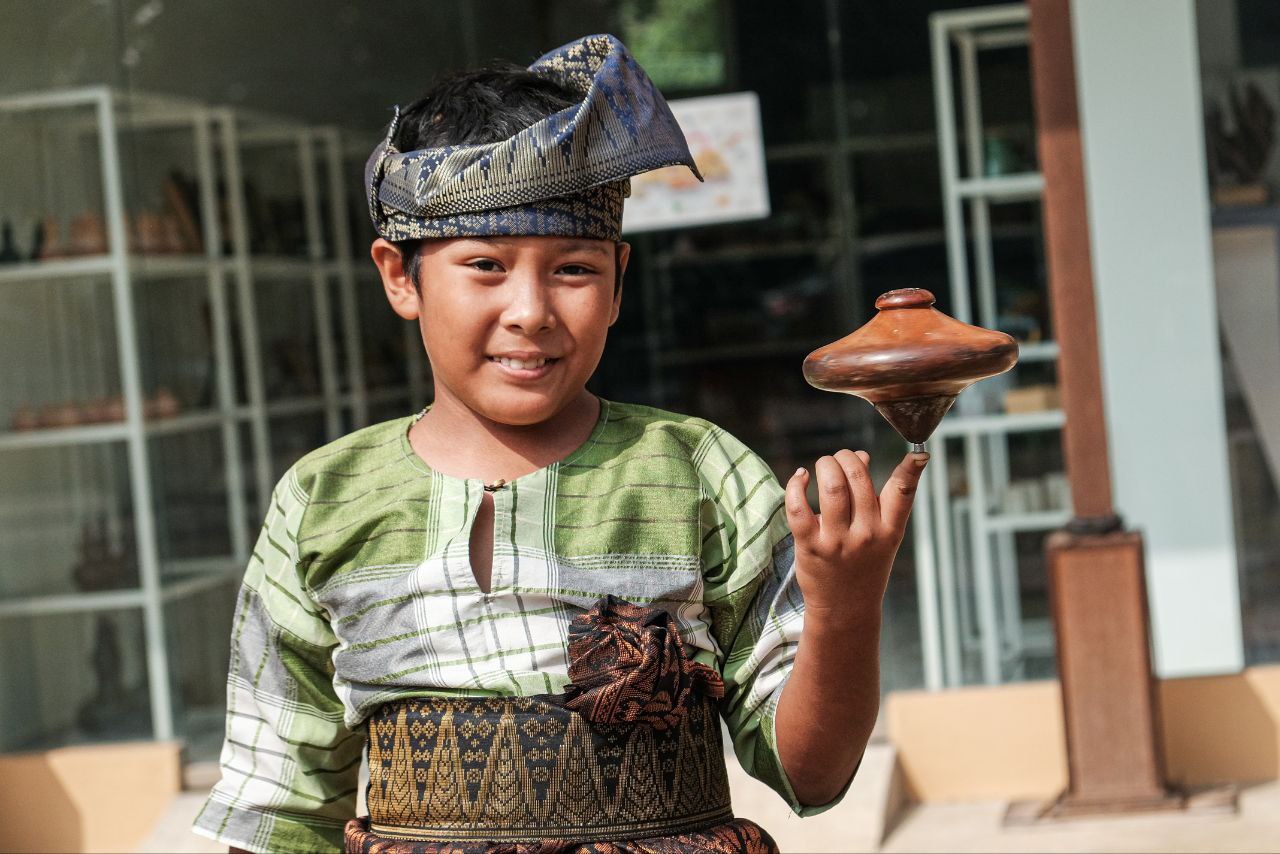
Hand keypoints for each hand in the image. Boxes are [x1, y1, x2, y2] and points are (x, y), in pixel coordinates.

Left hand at [785, 450, 928, 616]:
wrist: (845, 610)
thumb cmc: (864, 565)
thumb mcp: (880, 535)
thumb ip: (875, 497)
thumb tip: (861, 456)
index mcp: (889, 529)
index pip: (903, 494)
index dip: (912, 470)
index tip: (919, 453)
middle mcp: (867, 534)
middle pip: (858, 478)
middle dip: (847, 457)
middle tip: (840, 458)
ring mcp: (838, 541)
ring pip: (832, 487)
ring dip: (825, 465)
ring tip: (823, 466)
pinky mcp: (811, 547)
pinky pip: (799, 507)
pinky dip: (797, 484)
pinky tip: (800, 477)